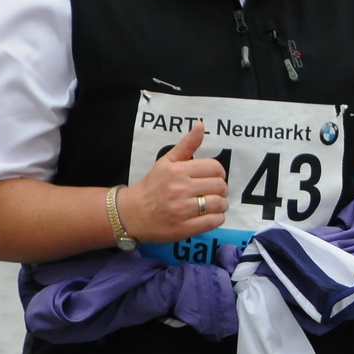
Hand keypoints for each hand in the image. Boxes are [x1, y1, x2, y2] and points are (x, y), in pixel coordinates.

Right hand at [116, 122, 228, 243]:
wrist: (131, 214)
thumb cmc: (152, 186)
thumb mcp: (167, 162)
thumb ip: (187, 145)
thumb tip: (201, 125)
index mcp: (178, 171)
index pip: (215, 168)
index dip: (219, 173)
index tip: (214, 178)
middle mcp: (180, 189)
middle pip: (219, 186)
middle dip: (221, 189)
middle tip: (213, 192)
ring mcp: (182, 210)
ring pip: (219, 204)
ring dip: (221, 205)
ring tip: (213, 204)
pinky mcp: (183, 228)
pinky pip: (213, 222)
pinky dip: (217, 218)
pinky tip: (209, 216)